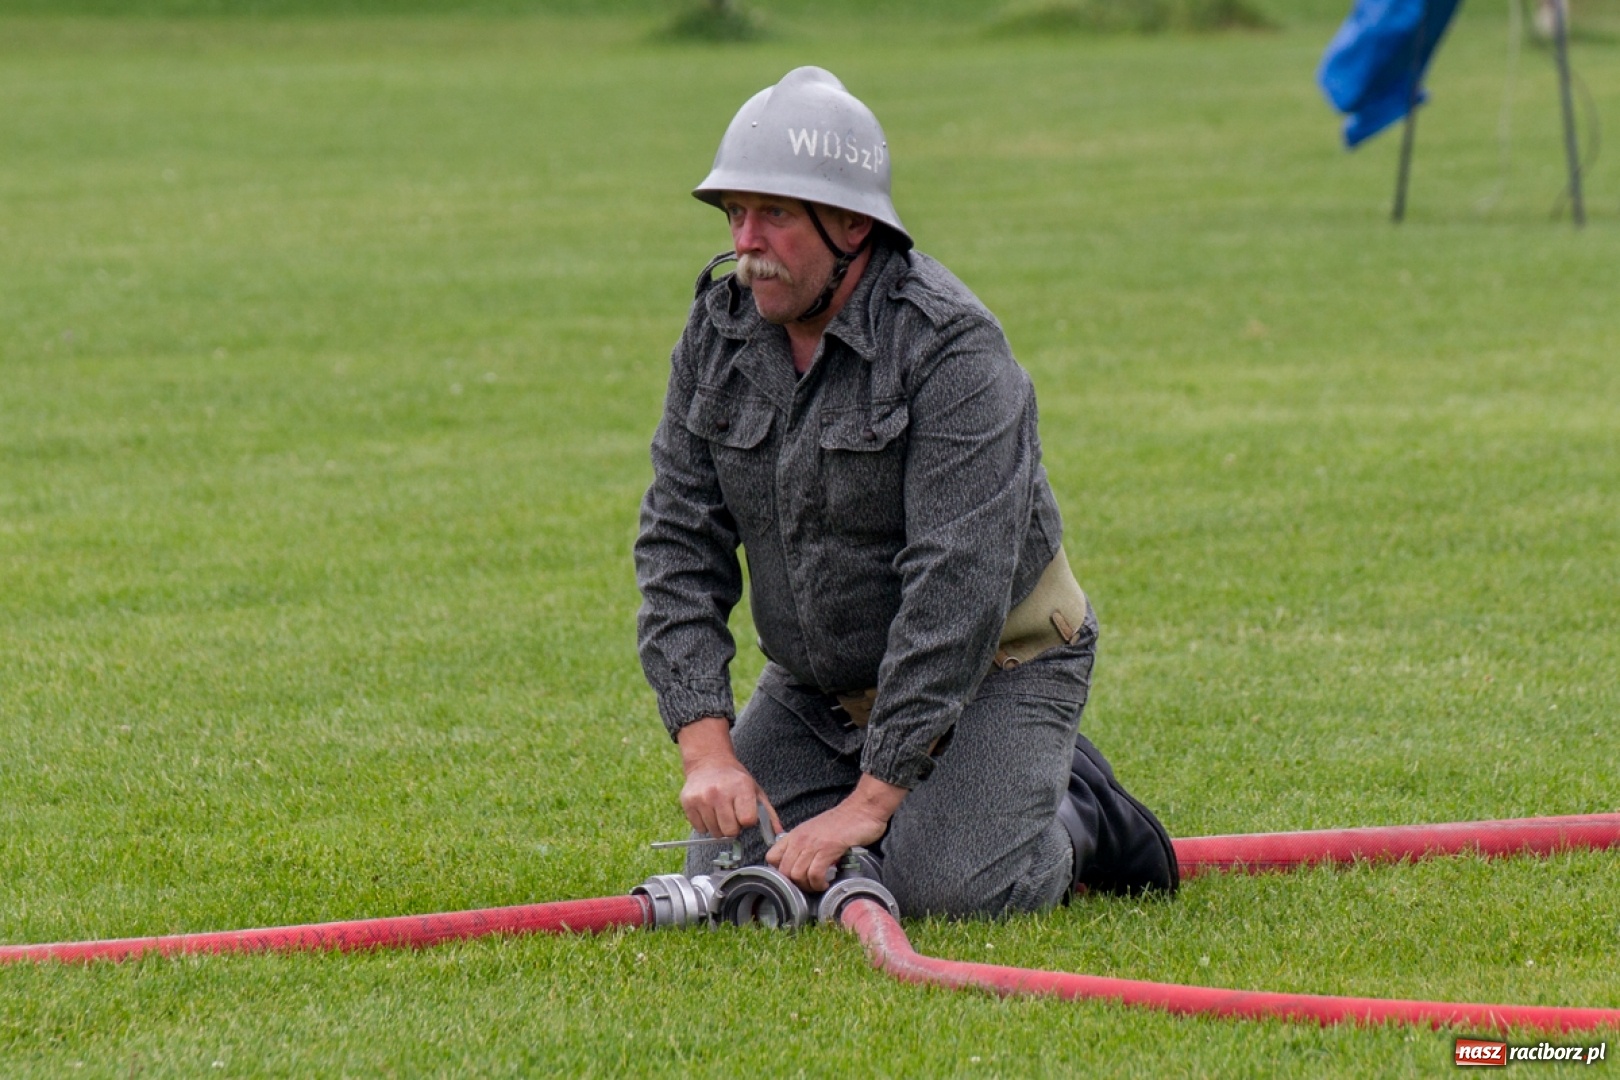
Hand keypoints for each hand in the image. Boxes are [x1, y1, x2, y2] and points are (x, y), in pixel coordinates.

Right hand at [676, 717, 781, 839]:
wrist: (709, 762)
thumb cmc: (736, 780)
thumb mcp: (755, 791)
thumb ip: (769, 814)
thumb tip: (780, 835)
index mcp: (741, 787)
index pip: (747, 820)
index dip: (747, 820)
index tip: (745, 813)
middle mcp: (719, 792)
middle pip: (730, 831)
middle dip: (733, 827)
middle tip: (732, 814)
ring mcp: (702, 798)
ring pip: (715, 832)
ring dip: (719, 826)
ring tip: (720, 811)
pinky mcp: (688, 802)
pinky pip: (700, 829)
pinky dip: (705, 824)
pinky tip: (709, 810)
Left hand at [766, 775, 905, 892]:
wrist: (861, 810)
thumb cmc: (842, 822)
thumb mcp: (815, 831)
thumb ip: (805, 845)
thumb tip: (800, 866)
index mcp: (795, 835)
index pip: (771, 857)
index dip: (780, 872)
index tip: (793, 877)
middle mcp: (800, 839)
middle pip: (784, 872)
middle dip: (796, 885)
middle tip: (809, 886)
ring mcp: (813, 844)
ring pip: (797, 875)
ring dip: (809, 886)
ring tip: (819, 885)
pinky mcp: (828, 849)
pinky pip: (815, 874)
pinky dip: (820, 884)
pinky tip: (827, 882)